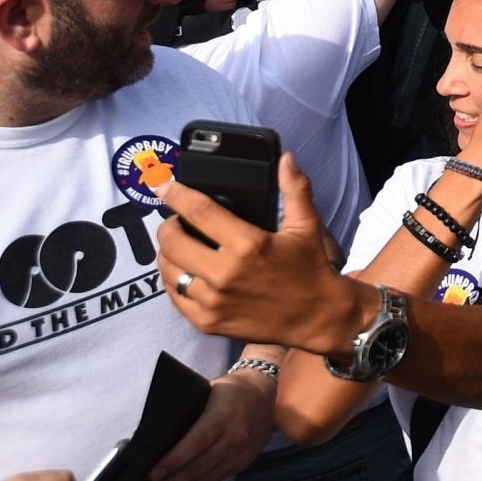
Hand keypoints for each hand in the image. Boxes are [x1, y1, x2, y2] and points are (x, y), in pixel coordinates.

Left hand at [148, 367, 274, 480]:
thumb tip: (156, 432)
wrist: (266, 392)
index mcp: (225, 414)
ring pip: (207, 476)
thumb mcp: (208, 390)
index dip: (173, 461)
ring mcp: (243, 451)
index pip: (196, 442)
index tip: (152, 474)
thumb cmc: (231, 389)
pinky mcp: (245, 461)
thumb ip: (188, 410)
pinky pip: (217, 478)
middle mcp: (237, 435)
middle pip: (199, 465)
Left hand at [156, 155, 363, 350]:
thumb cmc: (310, 268)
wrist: (317, 317)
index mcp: (249, 244)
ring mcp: (213, 300)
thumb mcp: (307, 226)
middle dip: (168, 226)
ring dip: (167, 253)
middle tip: (176, 221)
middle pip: (173, 241)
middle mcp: (225, 273)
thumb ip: (295, 189)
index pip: (199, 211)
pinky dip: (173, 280)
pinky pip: (174, 296)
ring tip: (179, 246)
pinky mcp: (207, 322)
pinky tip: (184, 272)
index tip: (165, 186)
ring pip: (168, 270)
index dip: (177, 195)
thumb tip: (286, 158)